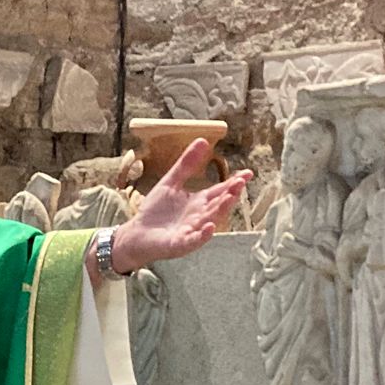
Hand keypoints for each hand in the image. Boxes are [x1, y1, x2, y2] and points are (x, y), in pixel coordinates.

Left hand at [110, 140, 253, 274]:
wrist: (136, 234)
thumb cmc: (155, 211)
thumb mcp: (171, 182)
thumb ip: (186, 164)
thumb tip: (203, 140)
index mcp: (199, 202)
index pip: (220, 191)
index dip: (234, 182)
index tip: (248, 173)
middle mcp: (200, 217)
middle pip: (219, 205)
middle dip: (231, 194)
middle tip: (240, 183)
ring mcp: (191, 231)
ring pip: (210, 220)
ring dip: (221, 210)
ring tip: (230, 198)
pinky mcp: (180, 244)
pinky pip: (194, 240)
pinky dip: (202, 235)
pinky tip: (210, 227)